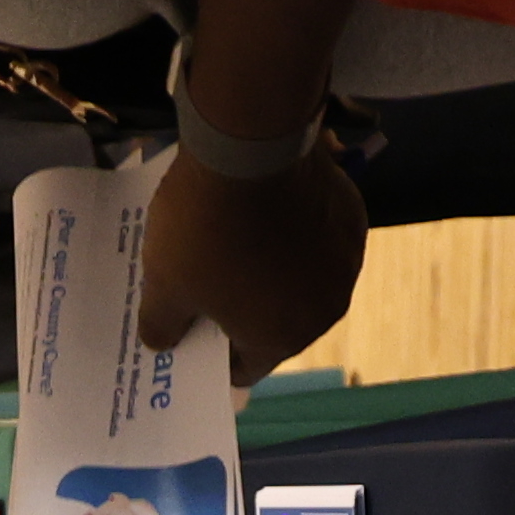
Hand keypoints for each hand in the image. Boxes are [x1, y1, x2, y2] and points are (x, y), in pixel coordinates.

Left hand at [136, 143, 369, 366]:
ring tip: (239, 245)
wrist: (249, 147)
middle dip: (246, 311)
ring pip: (303, 280)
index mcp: (281, 338)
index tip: (195, 332)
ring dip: (276, 272)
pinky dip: (298, 235)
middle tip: (210, 285)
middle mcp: (325, 310)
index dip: (215, 354)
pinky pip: (319, 240)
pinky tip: (271, 213)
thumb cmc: (203, 231)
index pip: (246, 367)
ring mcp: (346, 263)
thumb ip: (161, 325)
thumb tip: (162, 343)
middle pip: (278, 323)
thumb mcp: (162, 285)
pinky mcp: (353, 218)